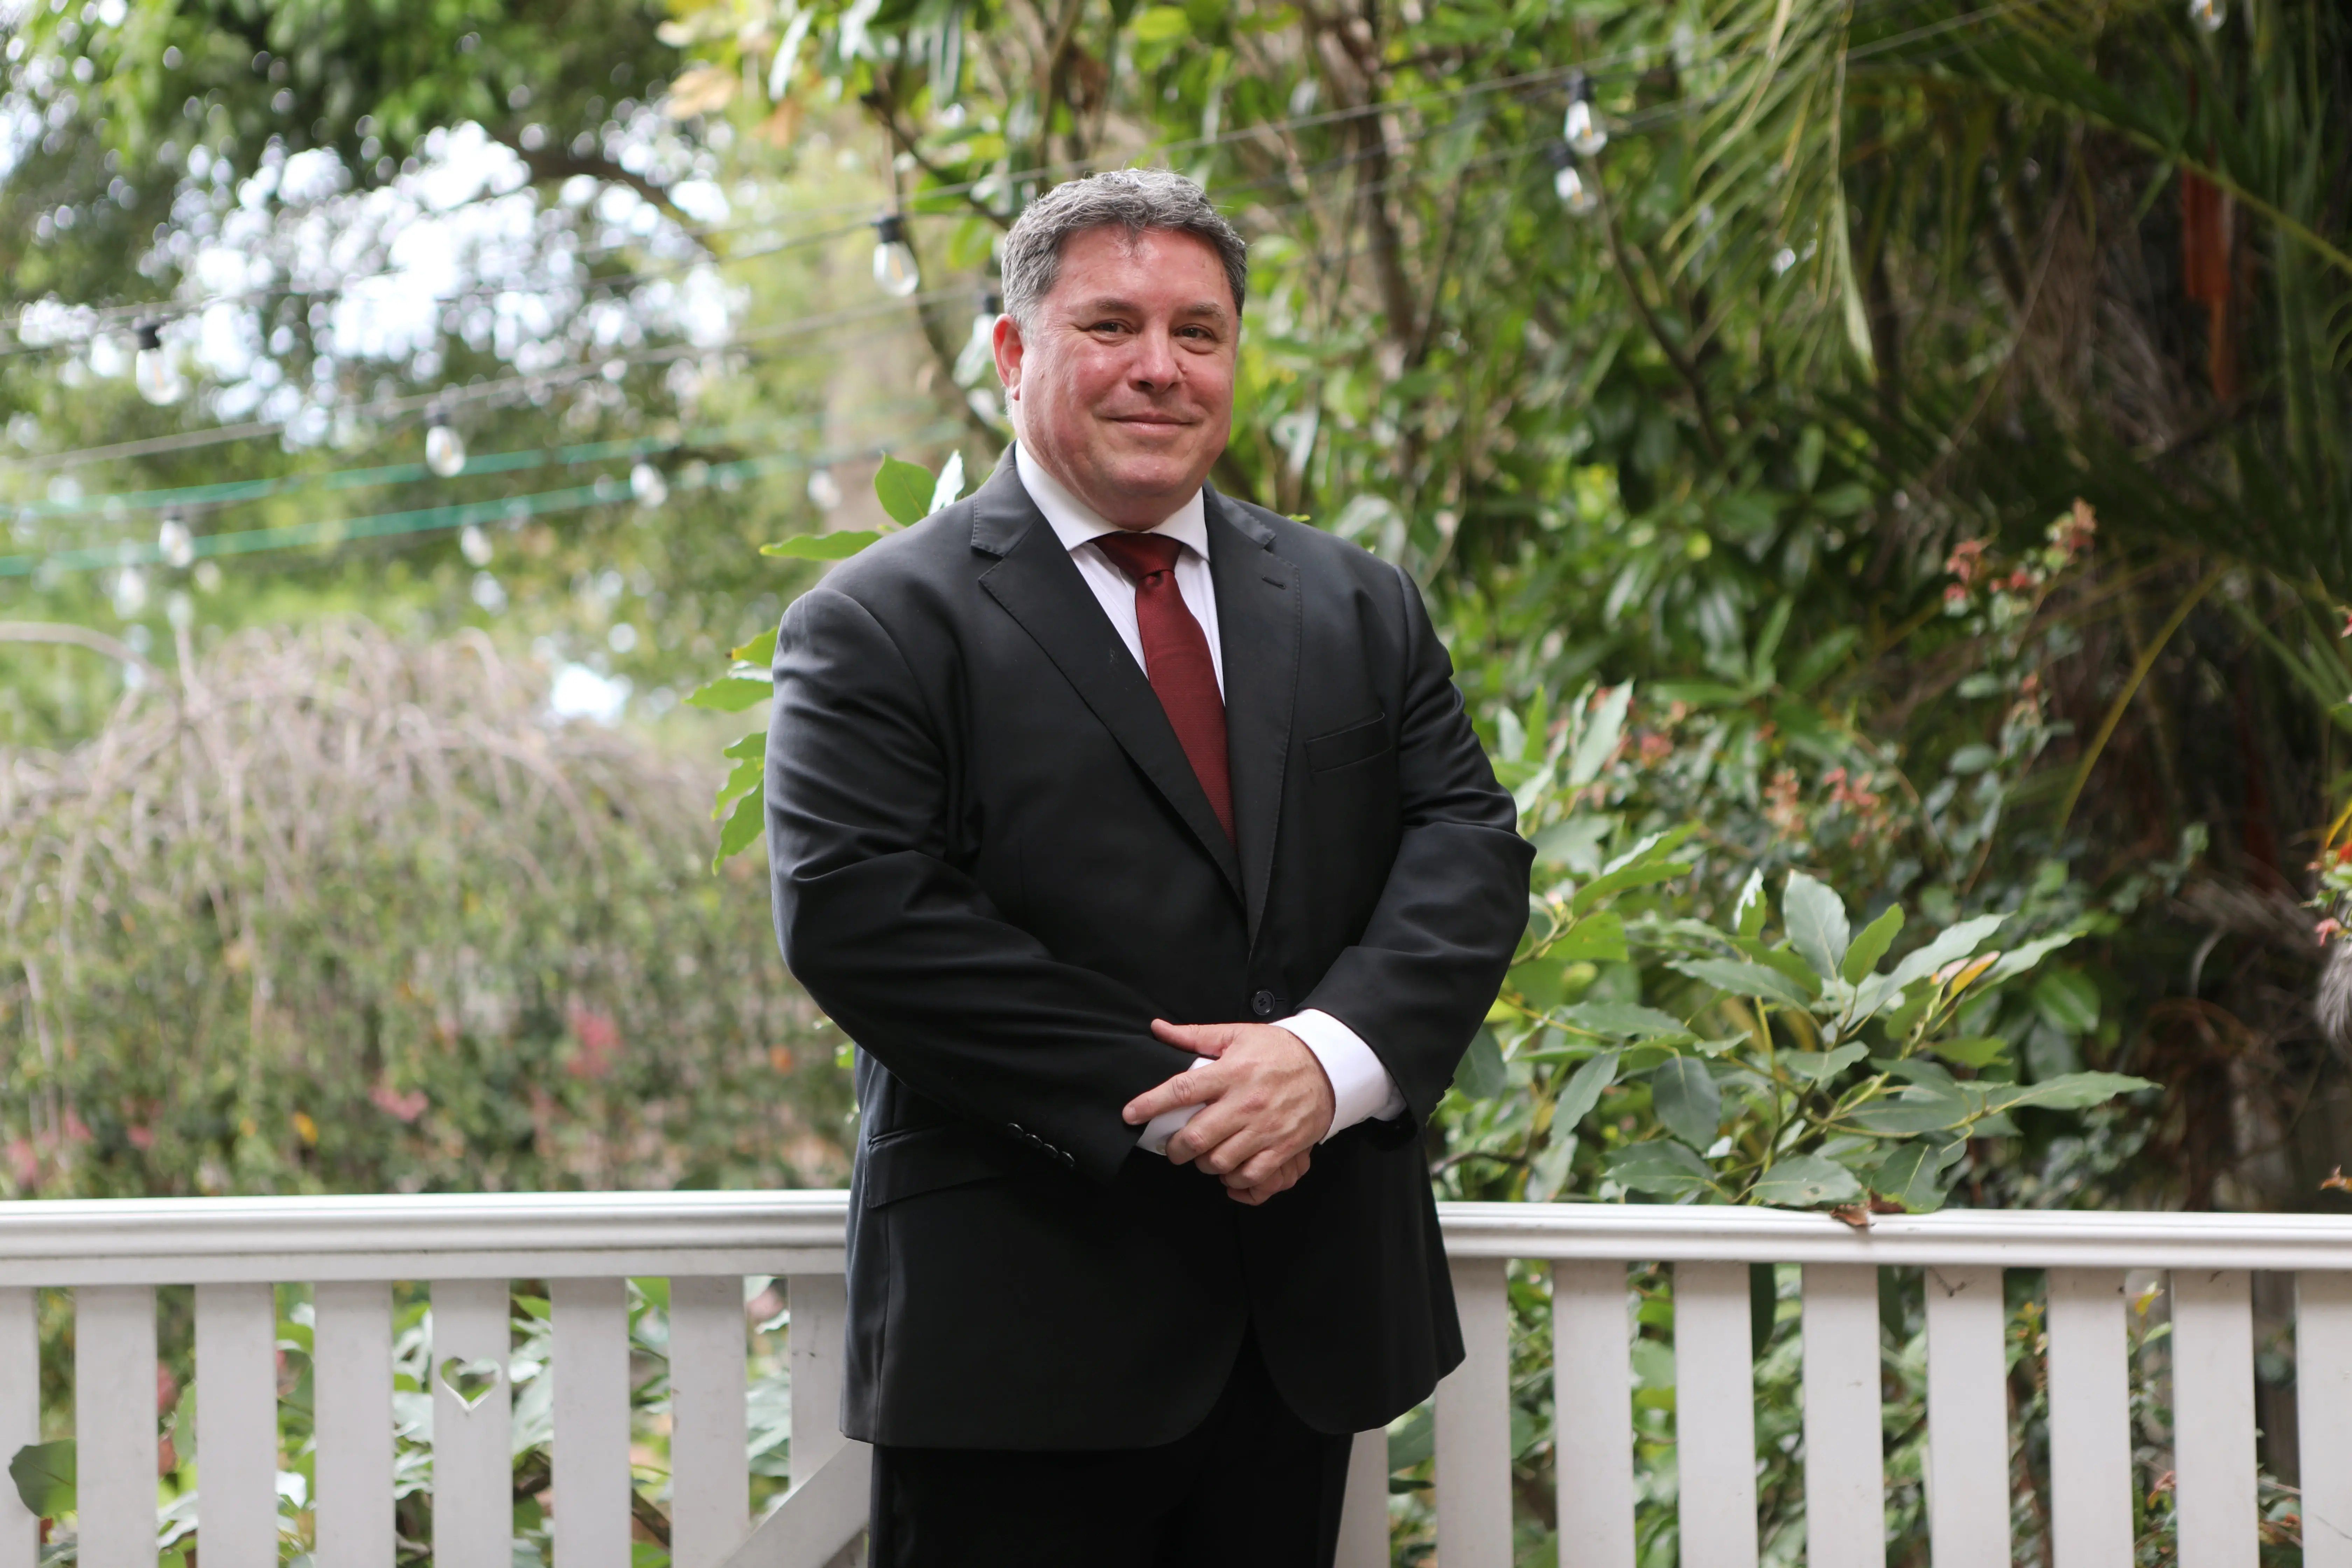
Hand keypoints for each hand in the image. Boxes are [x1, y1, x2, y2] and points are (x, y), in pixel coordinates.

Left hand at [1122, 1020, 1334, 1201]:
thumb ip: (1195, 1035)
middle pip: (1196, 1137)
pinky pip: (1251, 1175)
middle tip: (1173, 1147)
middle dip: (1175, 1148)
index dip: (1150, 1105)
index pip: (1181, 1091)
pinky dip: (1233, 1179)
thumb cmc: (1279, 1050)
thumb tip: (1159, 1029)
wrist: (1328, 1066)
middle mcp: (1246, 1103)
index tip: (1130, 1115)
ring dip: (1203, 1164)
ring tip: (1203, 1155)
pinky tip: (1228, 1169)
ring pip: (1219, 1161)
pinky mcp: (1283, 1147)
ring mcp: (1265, 1128)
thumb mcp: (1237, 1034)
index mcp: (1231, 1072)